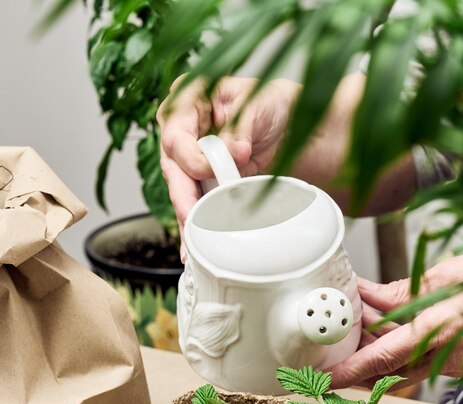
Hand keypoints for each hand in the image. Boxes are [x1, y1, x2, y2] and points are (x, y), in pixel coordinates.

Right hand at [156, 76, 299, 246]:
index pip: (176, 135)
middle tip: (191, 217)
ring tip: (192, 243)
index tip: (210, 171)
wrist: (289, 126)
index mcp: (188, 100)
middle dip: (182, 197)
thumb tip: (234, 150)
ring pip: (180, 191)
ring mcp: (190, 158)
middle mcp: (183, 130)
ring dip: (187, 219)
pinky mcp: (201, 181)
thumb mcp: (259, 103)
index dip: (191, 158)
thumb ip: (242, 125)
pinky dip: (195, 224)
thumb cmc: (270, 103)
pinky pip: (193, 204)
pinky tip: (193, 244)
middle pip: (173, 168)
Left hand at [328, 253, 462, 388]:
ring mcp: (447, 362)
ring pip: (397, 365)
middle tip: (333, 344)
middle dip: (355, 358)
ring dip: (373, 350)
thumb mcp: (443, 277)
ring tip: (354, 325)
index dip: (347, 372)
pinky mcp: (454, 362)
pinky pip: (414, 359)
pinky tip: (382, 322)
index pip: (378, 361)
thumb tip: (368, 295)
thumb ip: (400, 292)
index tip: (323, 378)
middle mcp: (439, 355)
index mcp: (433, 332)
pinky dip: (395, 344)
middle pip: (383, 368)